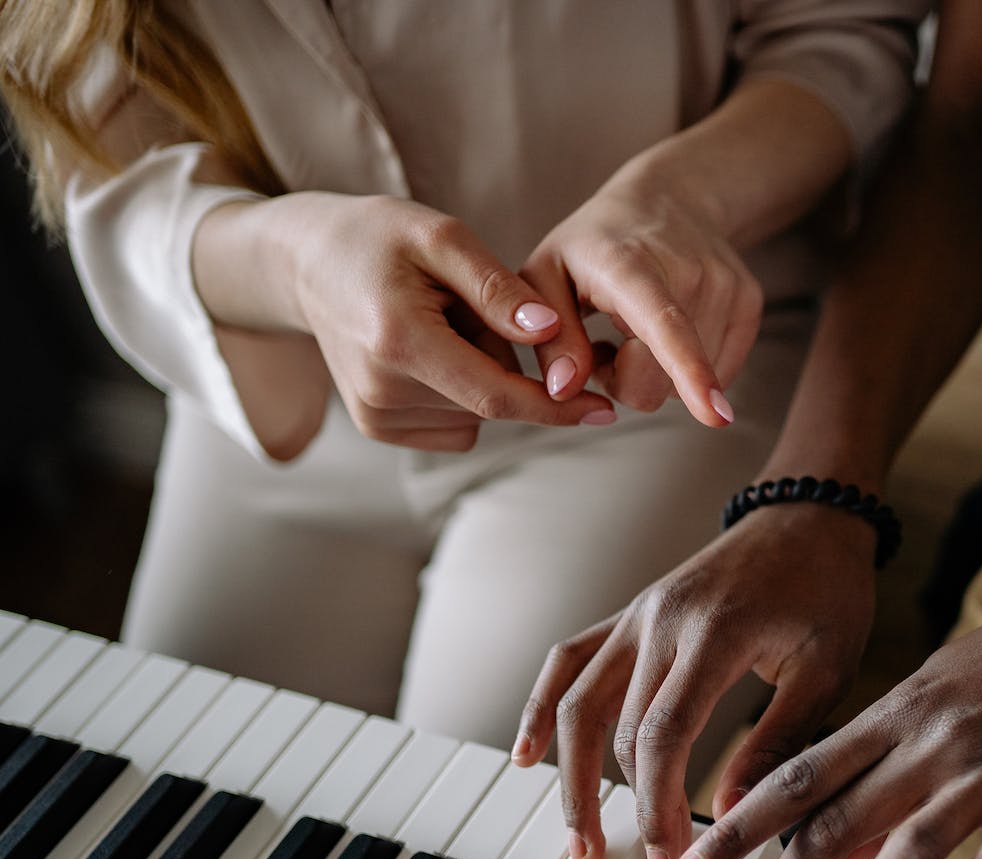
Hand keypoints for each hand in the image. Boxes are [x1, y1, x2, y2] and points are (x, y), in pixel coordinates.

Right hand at [280, 194, 615, 450]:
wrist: (304, 263)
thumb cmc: (378, 238)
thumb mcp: (441, 237)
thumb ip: (498, 288)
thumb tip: (553, 333)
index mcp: (399, 342)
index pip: (497, 395)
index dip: (557, 407)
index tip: (605, 410)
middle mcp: (382, 391)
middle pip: (492, 399)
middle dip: (509, 362)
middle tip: (470, 307)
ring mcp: (376, 416)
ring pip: (477, 412)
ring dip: (481, 374)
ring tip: (439, 323)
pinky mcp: (377, 428)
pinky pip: (456, 420)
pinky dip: (461, 390)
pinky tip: (430, 349)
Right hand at [513, 503, 878, 858]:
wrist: (810, 516)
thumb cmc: (828, 590)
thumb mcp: (826, 670)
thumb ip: (779, 743)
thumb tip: (734, 817)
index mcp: (714, 633)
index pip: (662, 734)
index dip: (657, 804)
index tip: (669, 856)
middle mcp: (660, 620)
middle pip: (620, 729)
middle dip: (629, 806)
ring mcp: (637, 614)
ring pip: (578, 701)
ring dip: (571, 775)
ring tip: (580, 836)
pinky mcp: (631, 615)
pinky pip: (570, 661)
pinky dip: (542, 707)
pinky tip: (528, 754)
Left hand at [522, 156, 759, 428]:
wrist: (670, 198)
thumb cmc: (593, 246)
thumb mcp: (545, 276)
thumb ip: (551, 338)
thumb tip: (566, 390)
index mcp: (631, 266)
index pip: (666, 327)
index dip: (689, 372)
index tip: (714, 414)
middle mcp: (691, 273)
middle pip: (663, 383)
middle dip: (627, 381)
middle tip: (606, 342)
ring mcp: (728, 287)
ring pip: (691, 385)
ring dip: (658, 373)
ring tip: (639, 328)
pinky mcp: (750, 304)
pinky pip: (720, 374)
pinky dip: (689, 369)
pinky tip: (668, 333)